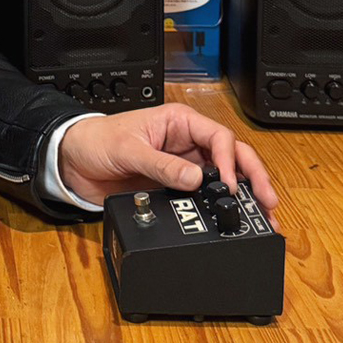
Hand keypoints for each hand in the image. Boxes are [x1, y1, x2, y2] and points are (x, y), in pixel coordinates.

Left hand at [58, 103, 277, 214]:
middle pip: (231, 156)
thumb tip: (196, 178)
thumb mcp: (128, 149)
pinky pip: (205, 196)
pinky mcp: (176, 186)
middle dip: (252, 176)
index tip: (230, 186)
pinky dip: (222, 207)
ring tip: (262, 217)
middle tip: (267, 201)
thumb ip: (161, 164)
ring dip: (244, 195)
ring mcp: (183, 165)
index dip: (229, 161)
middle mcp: (186, 142)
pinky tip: (235, 221)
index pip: (217, 136)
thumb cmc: (97, 140)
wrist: (74, 162)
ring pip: (224, 178)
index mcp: (178, 121)